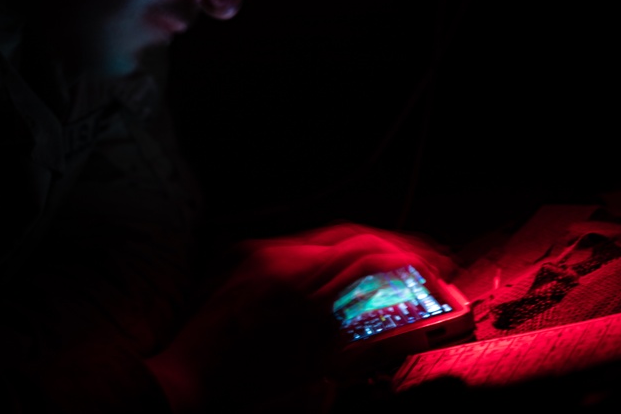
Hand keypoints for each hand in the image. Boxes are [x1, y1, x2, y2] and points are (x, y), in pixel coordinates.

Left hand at [145, 222, 458, 412]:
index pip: (370, 254)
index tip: (436, 269)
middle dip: (393, 246)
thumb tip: (395, 311)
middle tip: (425, 260)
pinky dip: (329, 256)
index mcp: (302, 282)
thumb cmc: (246, 386)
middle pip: (351, 234)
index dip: (411, 259)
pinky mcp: (246, 256)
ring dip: (363, 249)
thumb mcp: (314, 367)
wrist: (185, 382)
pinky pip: (299, 246)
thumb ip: (358, 331)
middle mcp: (280, 255)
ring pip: (327, 236)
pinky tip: (345, 273)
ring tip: (392, 267)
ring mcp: (260, 251)